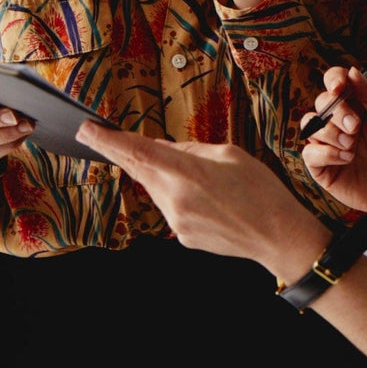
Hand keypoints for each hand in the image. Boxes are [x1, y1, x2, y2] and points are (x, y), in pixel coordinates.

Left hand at [75, 124, 326, 278]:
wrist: (279, 237)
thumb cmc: (262, 192)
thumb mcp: (230, 154)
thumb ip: (191, 150)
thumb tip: (163, 148)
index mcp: (188, 173)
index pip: (137, 152)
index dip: (108, 141)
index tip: (87, 131)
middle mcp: (176, 200)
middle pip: (139, 170)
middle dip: (123, 153)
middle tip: (100, 136)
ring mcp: (177, 222)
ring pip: (156, 189)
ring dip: (163, 176)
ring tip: (199, 176)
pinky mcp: (183, 237)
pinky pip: (171, 208)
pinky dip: (180, 197)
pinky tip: (207, 199)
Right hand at [302, 67, 366, 233]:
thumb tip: (352, 71)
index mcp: (356, 104)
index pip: (334, 81)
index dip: (334, 79)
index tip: (341, 87)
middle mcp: (338, 121)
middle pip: (322, 102)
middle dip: (337, 112)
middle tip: (356, 127)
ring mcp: (327, 143)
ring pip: (310, 124)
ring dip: (331, 133)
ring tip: (352, 146)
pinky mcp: (321, 166)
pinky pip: (309, 152)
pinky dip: (326, 153)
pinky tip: (346, 159)